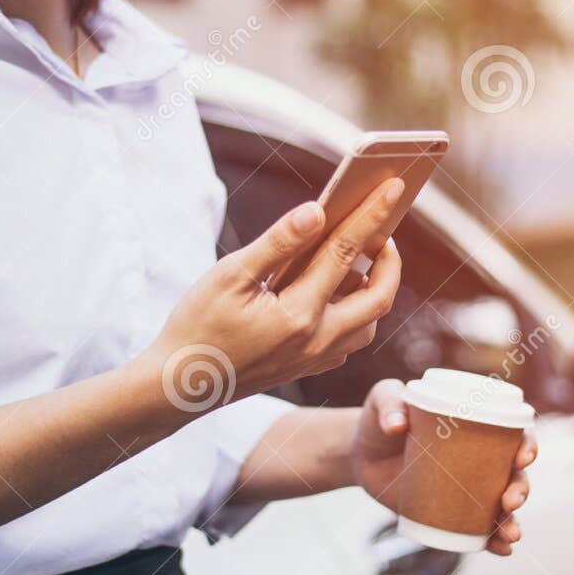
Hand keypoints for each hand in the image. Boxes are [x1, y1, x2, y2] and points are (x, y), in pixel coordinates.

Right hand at [142, 180, 404, 406]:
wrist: (180, 386)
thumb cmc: (197, 326)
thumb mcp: (229, 276)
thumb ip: (278, 243)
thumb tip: (317, 211)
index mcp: (298, 314)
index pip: (346, 253)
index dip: (371, 215)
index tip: (394, 187)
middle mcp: (317, 340)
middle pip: (379, 297)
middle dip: (389, 260)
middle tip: (381, 231)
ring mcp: (316, 359)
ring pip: (368, 323)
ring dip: (372, 289)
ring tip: (355, 260)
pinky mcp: (307, 367)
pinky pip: (348, 340)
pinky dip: (353, 312)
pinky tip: (330, 293)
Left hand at [352, 378, 536, 556]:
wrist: (361, 455)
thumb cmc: (380, 419)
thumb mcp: (381, 399)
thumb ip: (388, 401)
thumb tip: (397, 425)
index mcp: (476, 426)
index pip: (514, 433)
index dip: (527, 444)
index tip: (522, 457)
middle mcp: (480, 459)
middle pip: (514, 474)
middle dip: (522, 489)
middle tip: (510, 499)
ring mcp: (467, 489)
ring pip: (502, 507)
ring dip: (513, 521)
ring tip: (510, 534)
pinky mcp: (451, 512)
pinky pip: (479, 531)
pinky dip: (494, 543)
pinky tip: (503, 551)